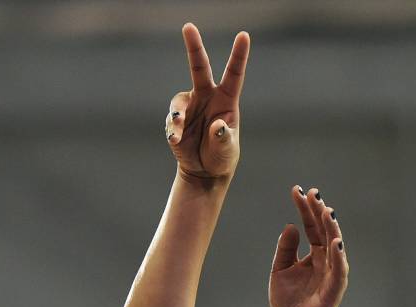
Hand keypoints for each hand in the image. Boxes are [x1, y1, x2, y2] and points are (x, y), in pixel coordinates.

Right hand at [165, 23, 249, 182]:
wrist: (204, 171)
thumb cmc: (222, 156)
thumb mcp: (227, 149)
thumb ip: (223, 137)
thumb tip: (218, 126)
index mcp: (226, 100)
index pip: (234, 74)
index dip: (238, 55)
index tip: (244, 35)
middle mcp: (207, 97)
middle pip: (199, 67)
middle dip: (194, 46)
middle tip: (188, 27)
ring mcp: (190, 107)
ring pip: (179, 100)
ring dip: (176, 114)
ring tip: (177, 131)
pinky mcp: (176, 120)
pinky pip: (171, 121)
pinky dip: (172, 129)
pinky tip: (176, 140)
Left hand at [269, 186, 348, 306]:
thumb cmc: (289, 304)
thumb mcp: (280, 271)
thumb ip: (285, 250)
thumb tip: (291, 226)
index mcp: (314, 256)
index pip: (312, 227)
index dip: (305, 209)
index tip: (297, 190)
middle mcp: (326, 262)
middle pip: (325, 231)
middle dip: (319, 212)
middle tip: (312, 193)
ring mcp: (331, 276)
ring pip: (335, 247)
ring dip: (332, 228)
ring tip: (326, 210)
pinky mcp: (333, 291)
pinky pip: (339, 271)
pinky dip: (339, 256)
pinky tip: (336, 241)